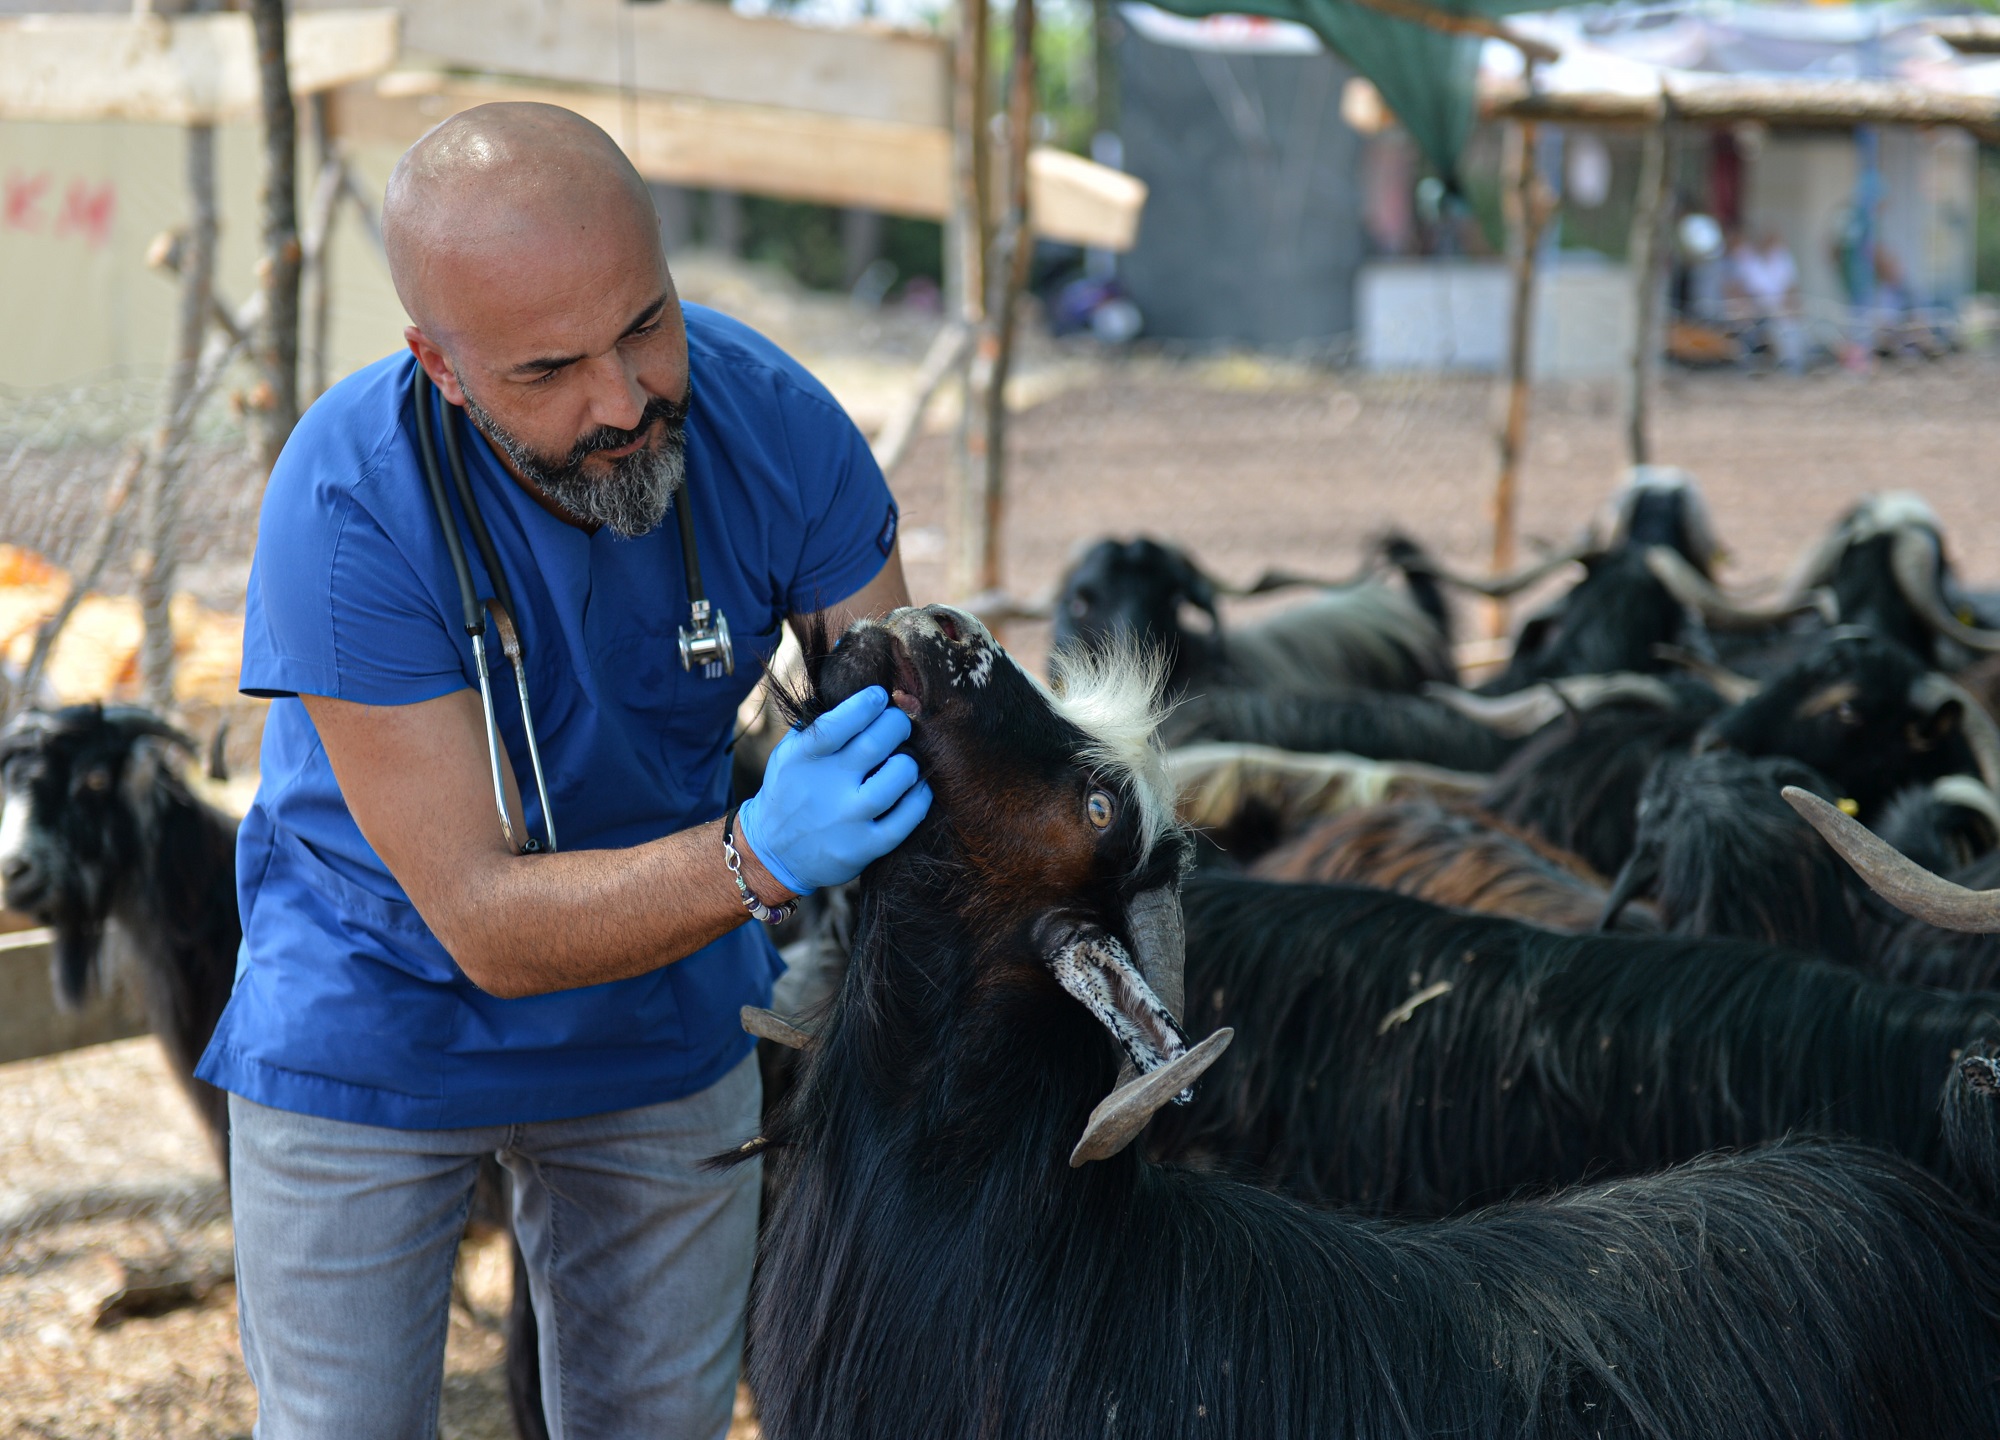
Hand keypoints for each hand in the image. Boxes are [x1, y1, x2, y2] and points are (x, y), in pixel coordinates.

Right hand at [736, 686, 931, 895]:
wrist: (774, 853)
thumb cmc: (790, 792)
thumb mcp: (788, 755)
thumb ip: (815, 726)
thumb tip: (855, 696)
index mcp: (803, 758)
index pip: (839, 723)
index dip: (866, 704)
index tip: (879, 696)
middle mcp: (825, 787)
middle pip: (876, 744)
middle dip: (897, 725)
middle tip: (899, 724)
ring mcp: (846, 819)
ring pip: (897, 778)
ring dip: (910, 762)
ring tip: (906, 760)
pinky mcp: (863, 847)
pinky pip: (906, 819)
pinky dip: (919, 798)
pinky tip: (918, 788)